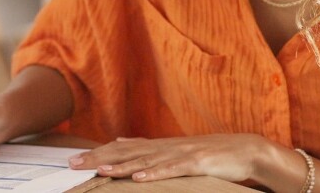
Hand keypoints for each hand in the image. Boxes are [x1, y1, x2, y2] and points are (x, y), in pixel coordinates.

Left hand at [66, 134, 270, 183]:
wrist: (246, 150)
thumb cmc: (212, 154)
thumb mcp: (176, 151)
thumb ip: (148, 148)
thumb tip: (121, 141)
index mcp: (160, 145)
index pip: (122, 148)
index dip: (98, 154)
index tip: (74, 160)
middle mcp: (166, 146)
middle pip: (127, 152)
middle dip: (99, 158)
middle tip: (73, 164)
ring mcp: (181, 154)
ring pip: (146, 161)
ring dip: (122, 166)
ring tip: (100, 171)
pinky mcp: (197, 163)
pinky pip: (173, 170)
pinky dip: (155, 174)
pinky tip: (139, 178)